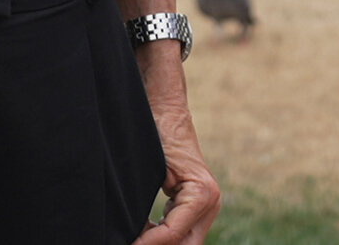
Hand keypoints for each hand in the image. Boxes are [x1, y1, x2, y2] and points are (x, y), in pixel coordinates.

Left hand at [130, 42, 219, 244]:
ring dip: (159, 243)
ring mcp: (205, 204)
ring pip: (183, 242)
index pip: (173, 235)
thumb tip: (131, 236)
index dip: (147, 244)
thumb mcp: (148, 169)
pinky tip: (138, 233)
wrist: (165, 107)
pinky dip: (159, 237)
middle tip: (129, 244)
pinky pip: (178, 231)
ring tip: (130, 238)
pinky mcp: (194, 204)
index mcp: (202, 193)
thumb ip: (142, 205)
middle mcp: (209, 202)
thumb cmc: (154, 130)